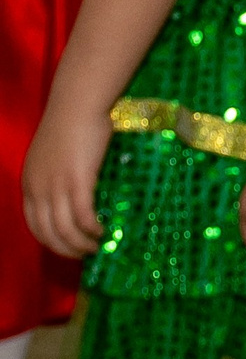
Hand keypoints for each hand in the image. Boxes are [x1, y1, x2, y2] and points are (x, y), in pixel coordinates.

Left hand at [21, 100, 109, 257]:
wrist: (77, 104)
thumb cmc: (70, 122)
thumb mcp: (53, 153)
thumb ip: (56, 173)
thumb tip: (74, 187)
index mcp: (30, 184)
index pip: (34, 224)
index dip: (50, 240)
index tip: (66, 246)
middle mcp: (39, 190)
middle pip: (48, 232)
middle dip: (65, 248)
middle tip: (83, 254)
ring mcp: (57, 187)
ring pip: (65, 229)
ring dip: (80, 244)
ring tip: (96, 247)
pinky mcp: (78, 182)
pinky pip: (83, 216)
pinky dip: (91, 229)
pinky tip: (102, 231)